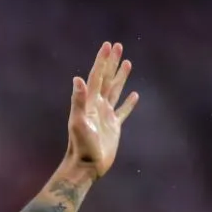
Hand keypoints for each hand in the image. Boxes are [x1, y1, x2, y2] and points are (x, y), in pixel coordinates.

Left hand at [66, 42, 138, 178]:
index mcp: (89, 103)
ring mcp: (105, 116)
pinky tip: (134, 95)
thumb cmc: (80, 146)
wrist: (85, 166)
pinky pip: (123, 111)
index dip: (102, 61)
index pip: (96, 77)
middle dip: (111, 63)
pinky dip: (129, 103)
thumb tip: (77, 78)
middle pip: (106, 79)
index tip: (108, 45)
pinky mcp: (113, 127)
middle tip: (118, 46)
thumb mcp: (78, 122)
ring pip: (115, 91)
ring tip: (127, 63)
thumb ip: (78, 101)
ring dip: (120, 77)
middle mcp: (97, 106)